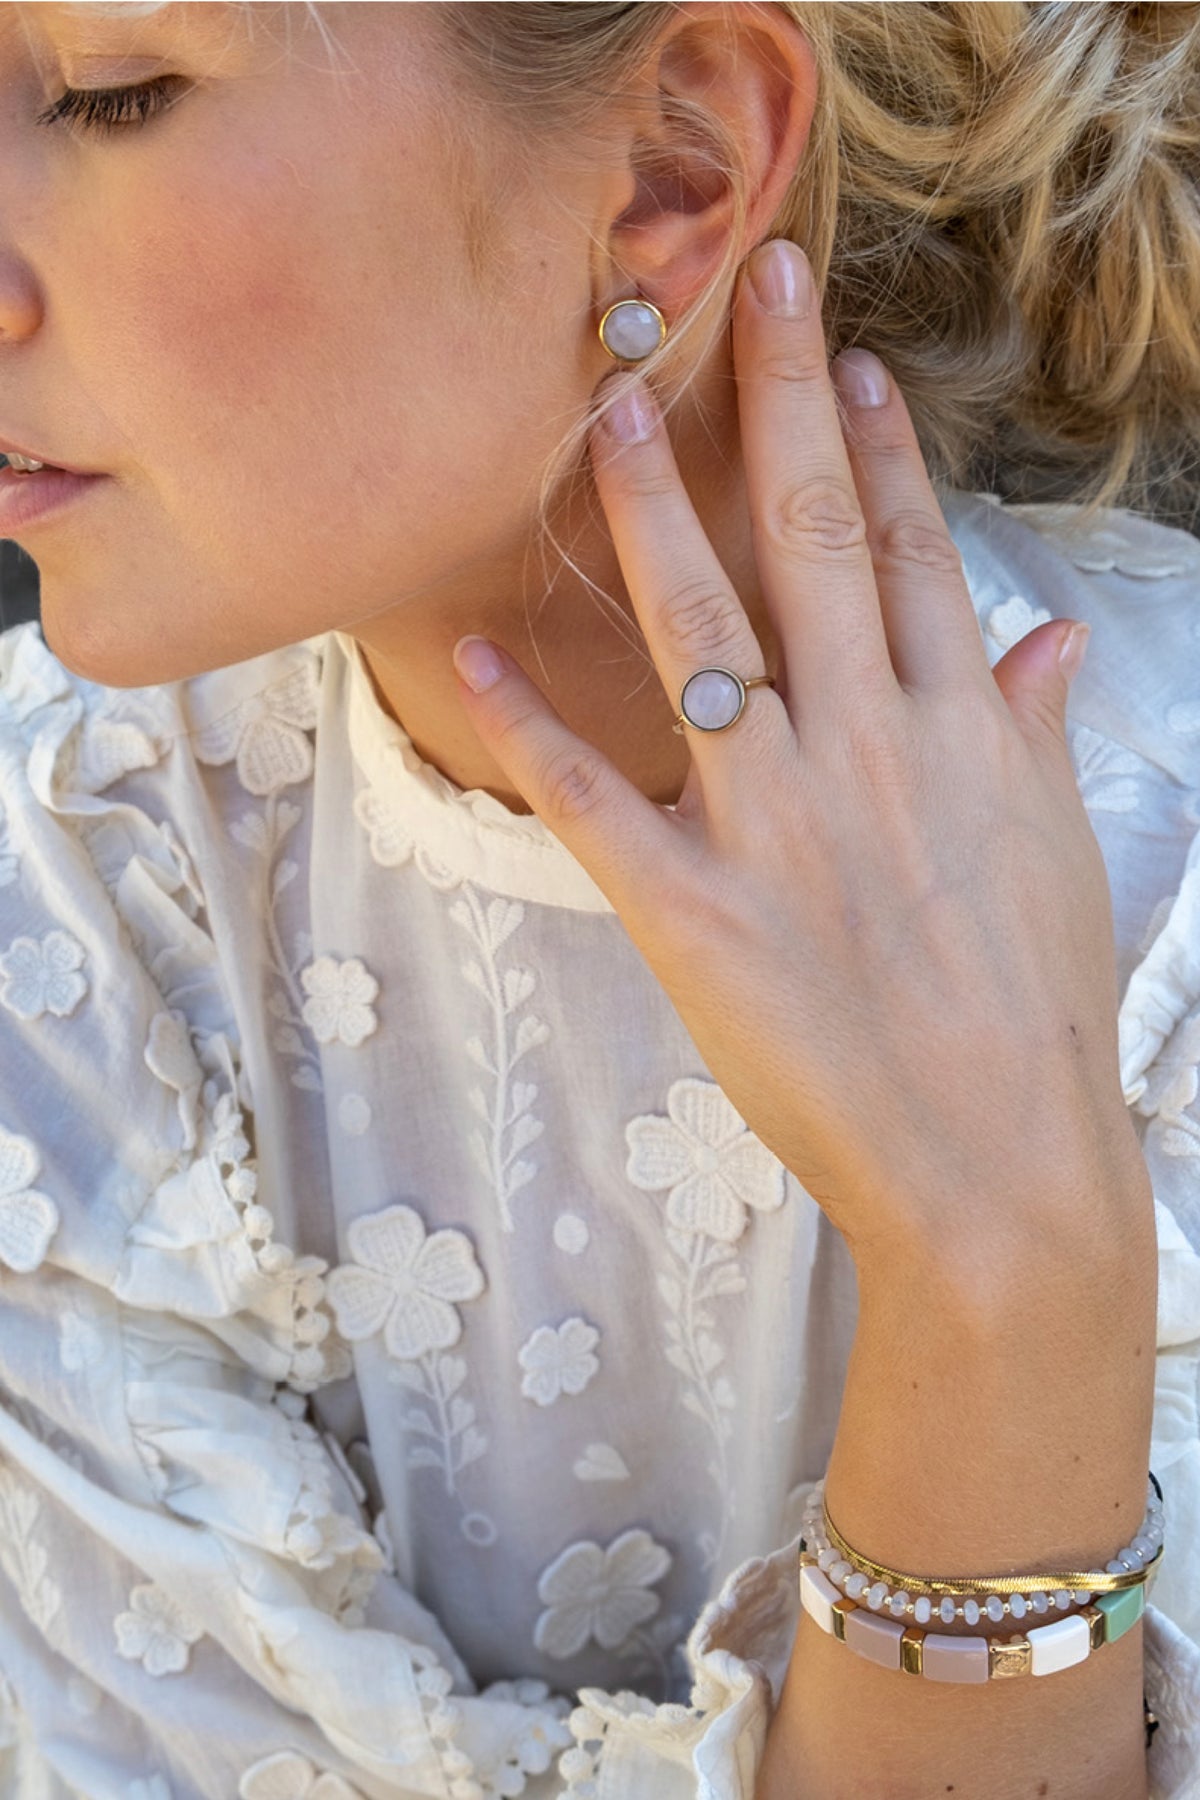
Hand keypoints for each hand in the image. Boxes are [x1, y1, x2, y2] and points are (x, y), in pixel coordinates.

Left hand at [451, 238, 1145, 1285]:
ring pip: (706, 634)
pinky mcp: (694, 910)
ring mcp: (775, 824)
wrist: (995, 1163)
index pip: (911, 553)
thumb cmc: (1033, 1014)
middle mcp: (867, 749)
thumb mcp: (1059, 858)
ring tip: (605, 412)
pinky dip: (534, 727)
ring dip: (651, 516)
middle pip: (813, 542)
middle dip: (774, 403)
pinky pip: (598, 802)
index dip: (873, 446)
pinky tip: (479, 653)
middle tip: (742, 285)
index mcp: (959, 732)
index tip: (838, 358)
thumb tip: (1046, 642)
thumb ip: (1036, 736)